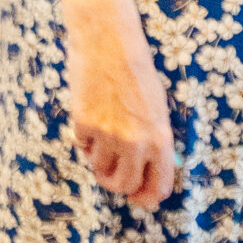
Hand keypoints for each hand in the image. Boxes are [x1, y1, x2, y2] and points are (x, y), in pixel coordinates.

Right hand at [65, 4, 176, 212]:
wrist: (108, 44)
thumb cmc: (137, 74)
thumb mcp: (158, 110)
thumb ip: (155, 143)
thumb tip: (149, 170)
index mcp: (160, 140)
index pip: (158, 186)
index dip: (147, 197)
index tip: (139, 198)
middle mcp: (136, 143)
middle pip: (124, 185)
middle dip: (117, 184)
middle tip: (112, 174)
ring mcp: (108, 136)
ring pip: (99, 168)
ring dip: (98, 158)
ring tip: (101, 134)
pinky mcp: (84, 125)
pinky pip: (82, 147)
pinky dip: (84, 138)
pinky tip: (90, 116)